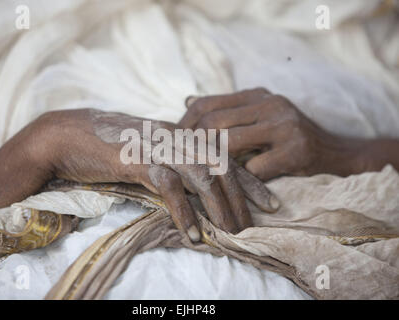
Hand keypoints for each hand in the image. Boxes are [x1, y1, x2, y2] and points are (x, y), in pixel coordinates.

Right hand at [34, 109, 279, 239]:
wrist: (66, 136)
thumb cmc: (105, 146)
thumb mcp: (146, 149)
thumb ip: (169, 160)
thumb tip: (189, 184)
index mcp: (179, 134)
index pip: (224, 155)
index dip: (250, 178)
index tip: (268, 201)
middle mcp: (174, 137)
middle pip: (220, 165)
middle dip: (241, 197)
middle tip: (251, 225)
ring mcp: (157, 147)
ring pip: (201, 176)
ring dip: (219, 208)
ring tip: (231, 234)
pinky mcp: (137, 160)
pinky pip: (169, 187)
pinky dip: (184, 212)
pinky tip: (194, 234)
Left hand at [179, 88, 380, 179]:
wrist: (338, 154)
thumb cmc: (290, 139)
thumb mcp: (261, 118)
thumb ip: (229, 111)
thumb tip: (188, 101)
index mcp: (258, 95)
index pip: (207, 104)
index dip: (183, 125)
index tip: (170, 144)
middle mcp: (271, 105)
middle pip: (213, 122)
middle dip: (190, 146)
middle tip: (178, 164)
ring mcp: (285, 126)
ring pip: (230, 144)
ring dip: (211, 165)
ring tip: (199, 178)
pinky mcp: (297, 150)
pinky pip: (255, 169)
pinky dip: (241, 181)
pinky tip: (235, 190)